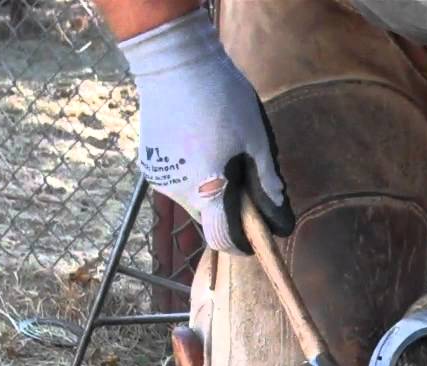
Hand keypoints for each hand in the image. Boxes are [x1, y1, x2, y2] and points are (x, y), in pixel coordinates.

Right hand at [119, 8, 293, 253]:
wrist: (172, 61)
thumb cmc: (220, 97)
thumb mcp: (256, 137)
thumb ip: (266, 178)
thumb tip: (277, 208)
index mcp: (207, 189)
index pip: (223, 238)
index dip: (242, 243)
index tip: (256, 237)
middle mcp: (178, 191)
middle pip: (208, 218)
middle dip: (229, 209)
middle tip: (249, 181)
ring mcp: (159, 177)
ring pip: (192, 198)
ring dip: (210, 190)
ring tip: (225, 154)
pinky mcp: (148, 161)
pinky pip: (177, 181)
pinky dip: (193, 175)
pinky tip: (203, 145)